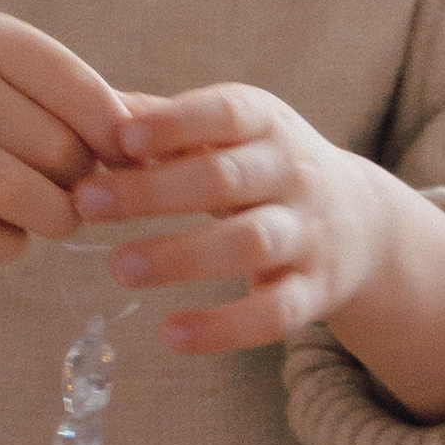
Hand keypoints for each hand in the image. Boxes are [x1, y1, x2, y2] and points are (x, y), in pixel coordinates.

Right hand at [0, 13, 131, 302]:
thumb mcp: (20, 82)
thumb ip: (95, 105)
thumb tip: (181, 141)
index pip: (82, 92)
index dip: (115, 138)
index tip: (122, 160)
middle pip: (58, 150)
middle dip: (82, 182)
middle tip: (76, 190)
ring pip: (23, 196)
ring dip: (54, 219)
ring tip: (53, 216)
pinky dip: (9, 247)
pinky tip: (4, 232)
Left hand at [72, 86, 444, 416]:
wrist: (362, 221)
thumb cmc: (262, 166)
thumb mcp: (227, 130)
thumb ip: (160, 120)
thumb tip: (82, 109)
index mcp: (267, 123)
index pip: (225, 115)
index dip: (176, 125)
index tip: (121, 139)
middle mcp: (293, 173)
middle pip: (226, 179)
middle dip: (155, 192)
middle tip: (85, 204)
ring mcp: (307, 234)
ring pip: (250, 244)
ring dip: (182, 257)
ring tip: (119, 267)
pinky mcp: (314, 292)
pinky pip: (273, 314)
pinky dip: (224, 327)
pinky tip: (171, 335)